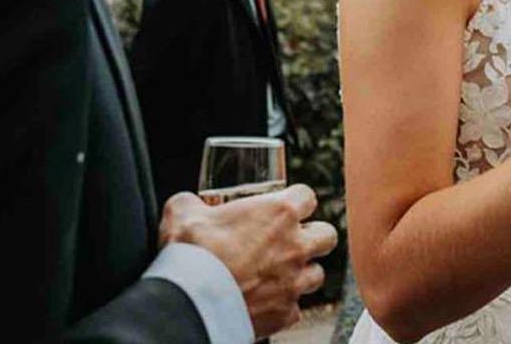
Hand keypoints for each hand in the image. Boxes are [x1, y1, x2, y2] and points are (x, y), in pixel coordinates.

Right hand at [160, 183, 338, 337]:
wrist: (189, 304)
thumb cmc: (190, 254)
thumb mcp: (184, 214)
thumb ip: (192, 204)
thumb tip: (186, 204)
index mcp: (280, 214)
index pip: (307, 197)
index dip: (295, 201)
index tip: (284, 207)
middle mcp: (296, 246)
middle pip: (326, 235)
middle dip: (313, 237)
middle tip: (291, 241)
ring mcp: (294, 282)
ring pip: (317, 274)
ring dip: (301, 273)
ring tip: (279, 275)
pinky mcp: (285, 314)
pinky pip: (294, 309)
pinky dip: (282, 306)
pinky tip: (264, 303)